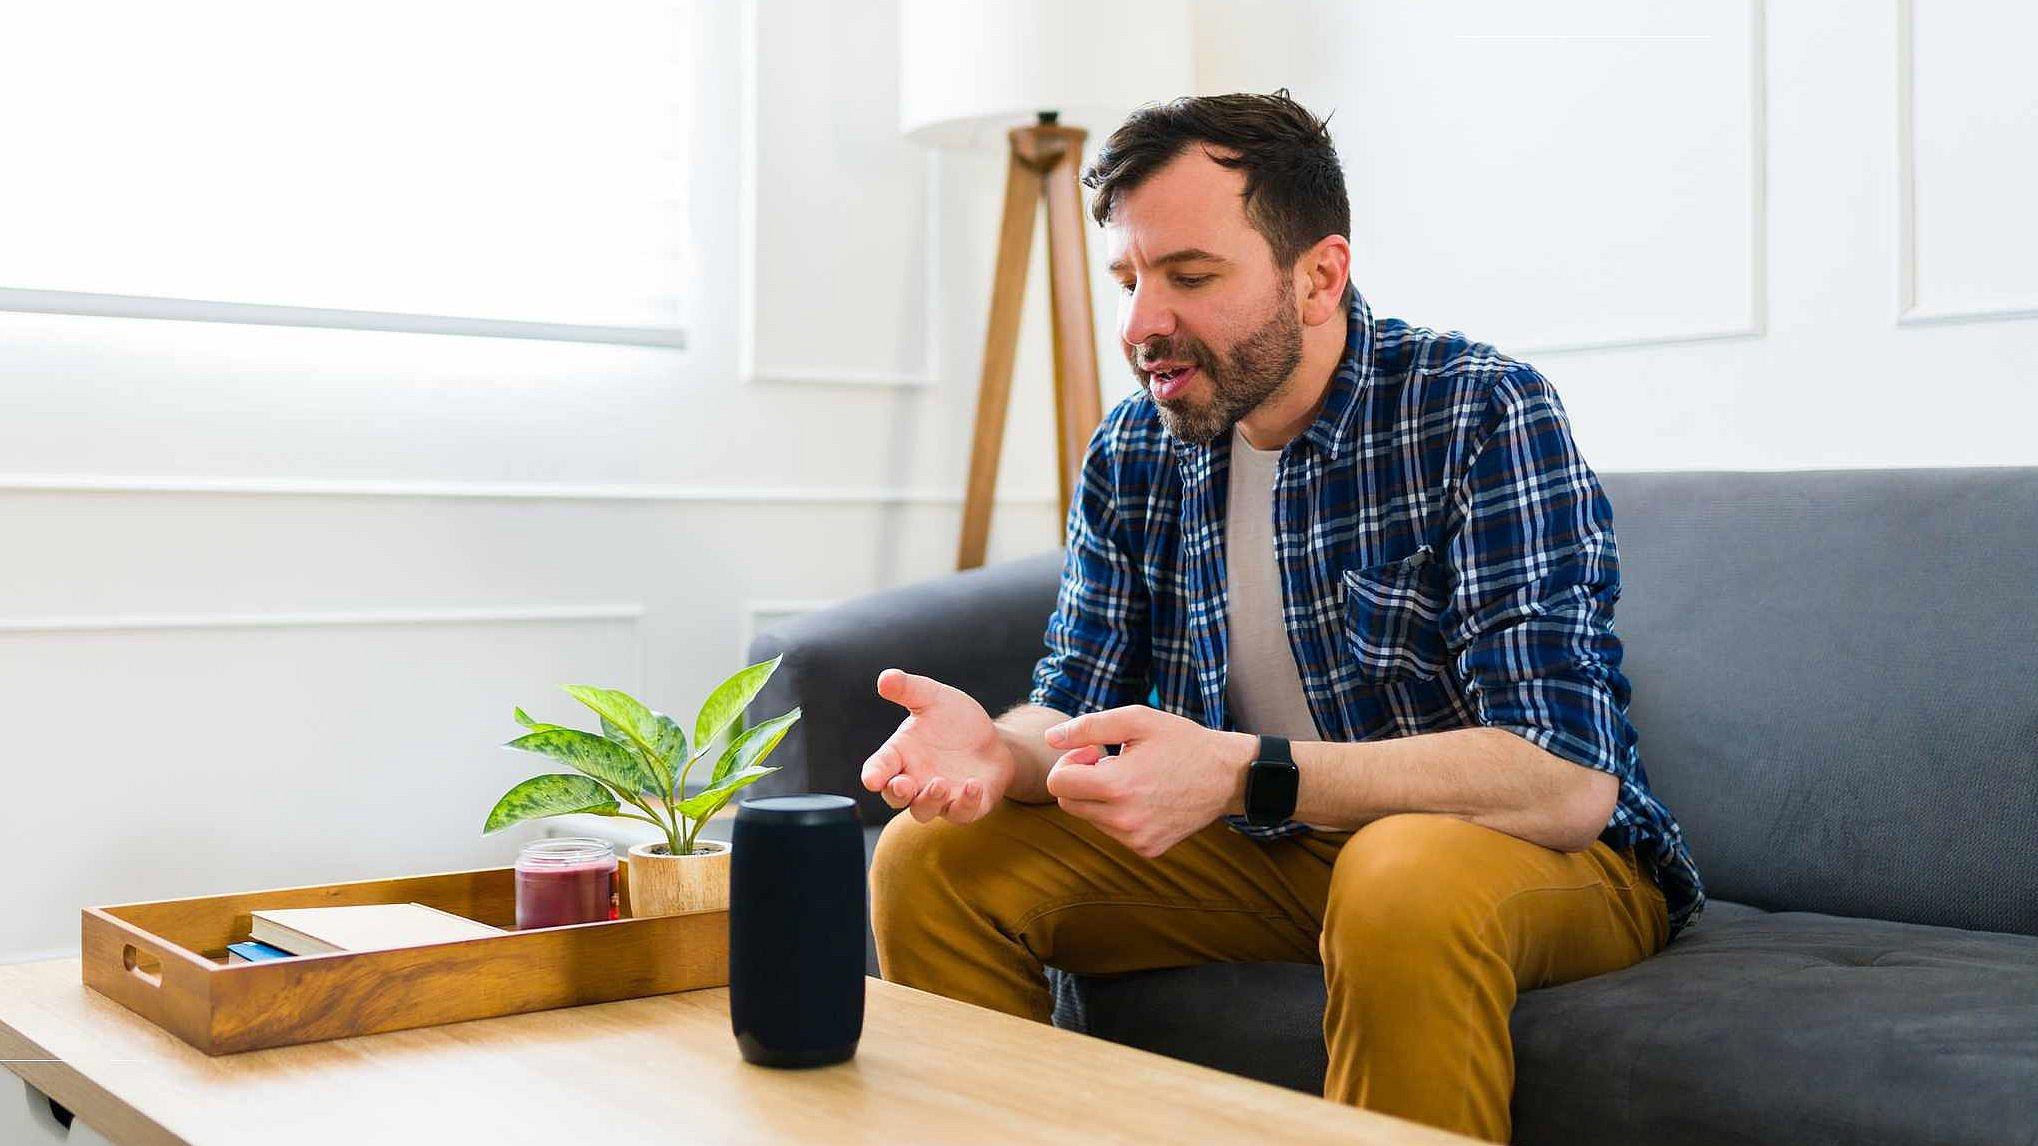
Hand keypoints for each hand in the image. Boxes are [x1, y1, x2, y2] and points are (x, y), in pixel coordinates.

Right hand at [860, 669, 1012, 824]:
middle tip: (903, 784)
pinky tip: (973, 785)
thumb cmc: (954, 720)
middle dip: (897, 793)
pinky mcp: (966, 807)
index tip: (872, 779)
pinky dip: (966, 803)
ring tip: (941, 784)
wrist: (991, 739)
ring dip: (930, 800)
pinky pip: (961, 813)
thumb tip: (885, 678)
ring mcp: (940, 797)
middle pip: (896, 797)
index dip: (874, 775)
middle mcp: (915, 780)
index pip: (878, 769)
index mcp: (900, 755)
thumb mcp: (932, 698)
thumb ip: (908, 689)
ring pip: (924, 811)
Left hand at [1043, 706, 1255, 857]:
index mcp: (1117, 786)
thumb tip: (1050, 738)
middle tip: (1108, 761)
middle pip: (1068, 804)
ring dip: (1100, 797)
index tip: (1093, 752)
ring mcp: (1136, 839)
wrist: (1227, 776)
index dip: (1068, 762)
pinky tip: (1145, 797)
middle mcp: (1123, 821)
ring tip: (1133, 779)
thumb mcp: (1137, 720)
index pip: (1057, 784)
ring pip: (1090, 818)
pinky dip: (1119, 814)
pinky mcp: (1147, 849)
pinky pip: (1113, 832)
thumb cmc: (1181, 742)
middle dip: (1079, 781)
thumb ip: (1088, 727)